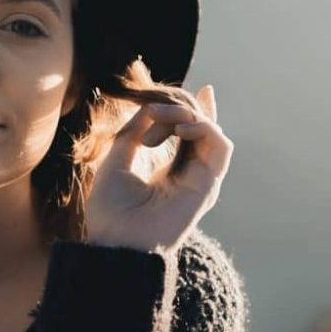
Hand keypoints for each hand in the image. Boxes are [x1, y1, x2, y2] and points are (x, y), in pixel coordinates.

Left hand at [85, 84, 231, 251]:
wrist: (115, 242)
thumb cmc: (110, 210)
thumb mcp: (117, 160)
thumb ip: (135, 131)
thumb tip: (152, 106)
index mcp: (169, 174)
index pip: (192, 137)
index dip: (198, 112)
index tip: (203, 89)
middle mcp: (189, 177)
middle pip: (201, 128)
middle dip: (178, 108)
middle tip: (149, 113)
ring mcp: (200, 182)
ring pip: (211, 132)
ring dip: (186, 115)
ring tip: (158, 120)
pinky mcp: (208, 186)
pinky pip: (220, 146)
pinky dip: (204, 127)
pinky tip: (180, 128)